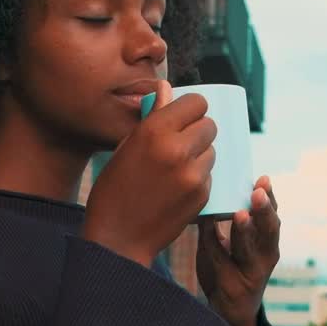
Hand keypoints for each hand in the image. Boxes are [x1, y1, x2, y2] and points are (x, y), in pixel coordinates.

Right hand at [83, 80, 216, 266]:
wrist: (118, 238)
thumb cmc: (114, 189)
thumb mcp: (125, 147)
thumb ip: (152, 117)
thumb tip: (167, 87)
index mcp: (155, 131)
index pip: (196, 102)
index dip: (190, 108)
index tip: (183, 116)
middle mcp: (178, 149)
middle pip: (209, 124)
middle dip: (198, 130)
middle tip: (181, 142)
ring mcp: (193, 174)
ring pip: (212, 150)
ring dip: (199, 154)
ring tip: (175, 168)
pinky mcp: (202, 195)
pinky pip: (208, 174)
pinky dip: (198, 177)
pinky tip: (176, 188)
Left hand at [196, 176, 280, 325]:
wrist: (230, 314)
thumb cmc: (231, 270)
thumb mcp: (235, 245)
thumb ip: (228, 224)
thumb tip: (212, 189)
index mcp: (268, 243)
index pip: (272, 217)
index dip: (270, 199)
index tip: (264, 179)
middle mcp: (265, 257)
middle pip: (270, 231)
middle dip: (265, 211)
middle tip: (258, 192)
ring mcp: (250, 273)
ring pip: (248, 249)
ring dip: (244, 231)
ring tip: (240, 214)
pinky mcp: (232, 284)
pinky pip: (220, 259)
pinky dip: (213, 243)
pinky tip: (206, 228)